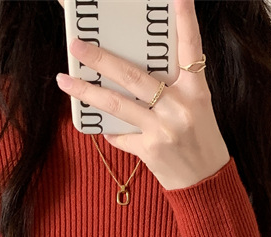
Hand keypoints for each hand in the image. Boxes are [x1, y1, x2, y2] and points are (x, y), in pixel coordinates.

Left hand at [56, 0, 230, 190]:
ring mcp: (163, 129)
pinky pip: (120, 134)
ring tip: (64, 79)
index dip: (185, 19)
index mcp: (196, 90)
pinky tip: (97, 124)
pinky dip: (108, 129)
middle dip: (101, 59)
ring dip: (86, 91)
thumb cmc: (200, 140)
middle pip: (133, 75)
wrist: (206, 183)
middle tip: (77, 44)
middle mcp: (180, 107)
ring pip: (117, 104)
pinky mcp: (150, 150)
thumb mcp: (197, 107)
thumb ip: (173, 87)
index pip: (191, 48)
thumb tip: (133, 72)